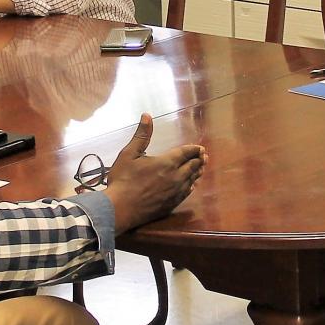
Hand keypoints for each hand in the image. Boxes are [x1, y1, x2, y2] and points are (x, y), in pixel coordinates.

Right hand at [101, 114, 206, 231]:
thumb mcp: (129, 154)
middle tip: (204, 156)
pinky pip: (187, 193)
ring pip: (192, 180)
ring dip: (198, 172)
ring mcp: (175, 192)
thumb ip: (141, 135)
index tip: (200, 147)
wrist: (120, 209)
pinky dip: (192, 186)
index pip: (185, 153)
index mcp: (167, 162)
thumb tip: (147, 116)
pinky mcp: (172, 203)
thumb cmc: (123, 180)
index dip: (194, 149)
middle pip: (192, 166)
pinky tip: (192, 186)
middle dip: (199, 159)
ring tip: (202, 168)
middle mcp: (175, 177)